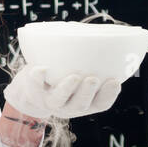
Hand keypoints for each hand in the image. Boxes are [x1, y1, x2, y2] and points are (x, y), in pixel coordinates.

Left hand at [3, 64, 120, 119]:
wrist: (32, 90)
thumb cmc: (64, 76)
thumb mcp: (80, 73)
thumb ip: (92, 63)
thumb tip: (108, 40)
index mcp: (84, 102)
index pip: (100, 104)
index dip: (109, 95)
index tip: (115, 81)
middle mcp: (68, 106)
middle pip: (80, 105)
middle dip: (87, 93)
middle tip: (92, 79)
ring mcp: (49, 101)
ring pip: (58, 101)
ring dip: (66, 89)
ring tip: (74, 77)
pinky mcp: (33, 91)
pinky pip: (34, 86)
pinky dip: (37, 78)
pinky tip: (40, 68)